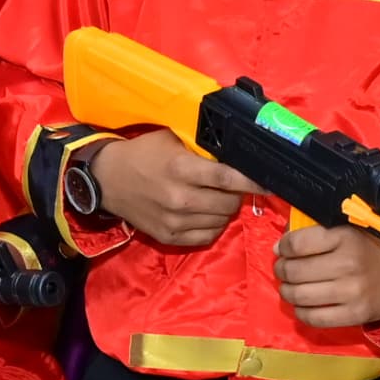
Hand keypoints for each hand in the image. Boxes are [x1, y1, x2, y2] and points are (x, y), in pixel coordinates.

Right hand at [89, 131, 256, 250]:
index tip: (270, 183)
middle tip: (231, 185)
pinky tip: (206, 212)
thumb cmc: (144, 154)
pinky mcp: (169, 238)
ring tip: (217, 197)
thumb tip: (239, 153)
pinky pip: (207, 236)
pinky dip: (213, 225)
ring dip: (225, 210)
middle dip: (237, 194)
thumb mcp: (173, 141)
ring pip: (221, 221)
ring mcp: (174, 222)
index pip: (228, 179)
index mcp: (181, 169)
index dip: (253, 182)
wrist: (108, 180)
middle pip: (229, 203)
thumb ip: (203, 149)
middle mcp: (179, 199)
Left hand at [276, 221, 379, 329]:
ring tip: (290, 287)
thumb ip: (319, 233)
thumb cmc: (376, 246)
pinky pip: (316, 318)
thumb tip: (279, 247)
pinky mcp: (356, 314)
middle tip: (283, 269)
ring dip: (287, 292)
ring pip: (300, 296)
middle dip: (281, 270)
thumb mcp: (350, 229)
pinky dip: (301, 313)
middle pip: (295, 271)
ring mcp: (352, 292)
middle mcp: (347, 264)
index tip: (282, 250)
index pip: (297, 244)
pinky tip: (303, 305)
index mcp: (345, 237)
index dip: (283, 247)